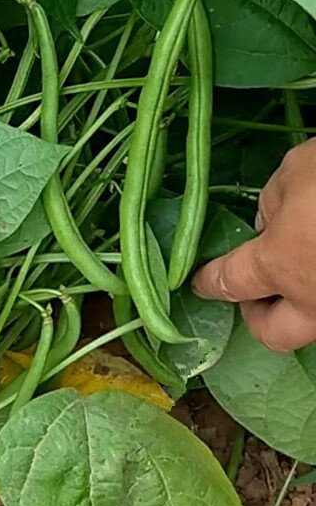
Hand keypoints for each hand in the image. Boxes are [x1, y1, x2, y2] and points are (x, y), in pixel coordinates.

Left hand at [193, 139, 315, 352]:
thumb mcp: (297, 171)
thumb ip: (274, 203)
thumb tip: (272, 223)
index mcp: (281, 264)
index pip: (229, 282)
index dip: (208, 281)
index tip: (199, 283)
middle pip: (271, 335)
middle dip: (257, 316)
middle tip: (256, 291)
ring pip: (315, 328)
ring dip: (301, 309)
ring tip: (302, 274)